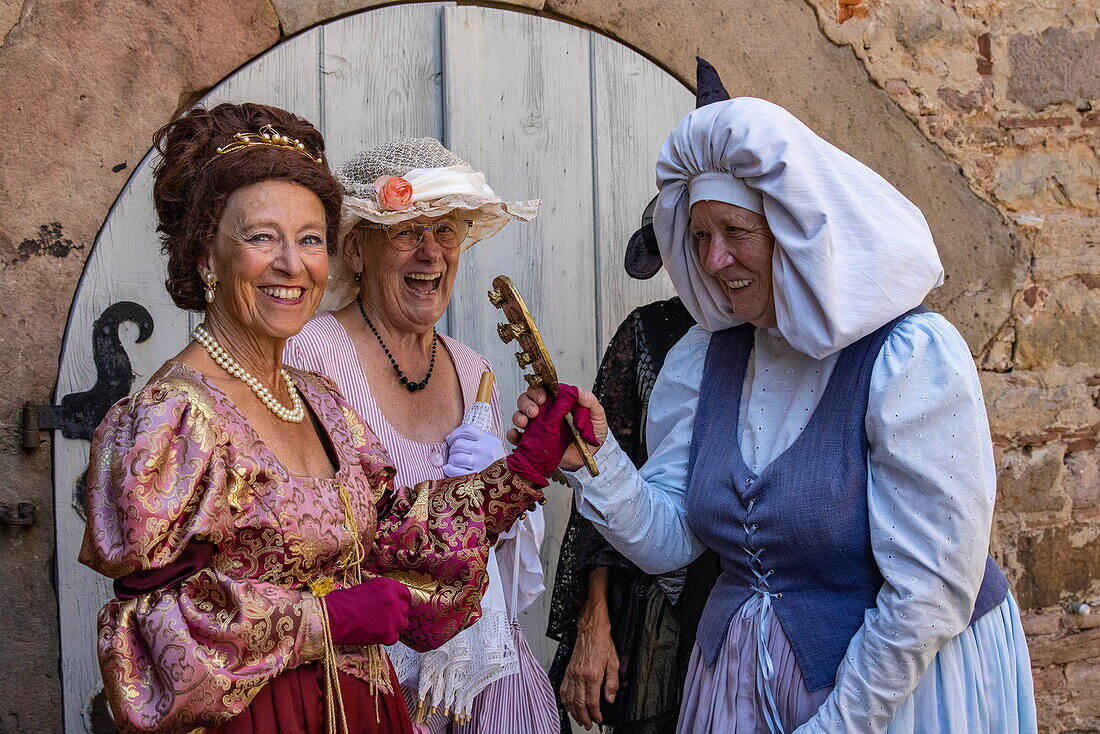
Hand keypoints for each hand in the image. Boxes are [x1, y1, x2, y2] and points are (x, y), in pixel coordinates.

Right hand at [323, 576, 412, 645]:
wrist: (331, 618)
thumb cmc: (341, 603)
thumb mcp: (365, 588)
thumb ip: (381, 593)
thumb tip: (389, 599)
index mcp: (387, 585)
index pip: (405, 593)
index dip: (403, 600)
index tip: (400, 605)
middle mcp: (393, 599)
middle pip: (404, 609)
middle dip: (397, 614)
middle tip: (385, 619)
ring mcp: (392, 617)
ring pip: (402, 624)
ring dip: (393, 625)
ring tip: (378, 627)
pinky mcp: (388, 634)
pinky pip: (394, 637)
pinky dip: (386, 637)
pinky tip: (374, 634)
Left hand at [443, 423, 504, 476]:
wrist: (510, 479)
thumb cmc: (497, 462)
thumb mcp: (493, 445)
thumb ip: (476, 438)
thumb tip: (449, 437)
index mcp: (490, 440)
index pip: (467, 429)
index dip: (455, 433)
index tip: (451, 439)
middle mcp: (486, 450)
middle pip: (458, 443)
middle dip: (452, 448)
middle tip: (454, 453)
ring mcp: (481, 464)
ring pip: (455, 457)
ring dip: (451, 460)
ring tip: (455, 463)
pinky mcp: (475, 478)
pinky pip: (454, 470)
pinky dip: (449, 469)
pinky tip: (450, 469)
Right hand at [507, 385, 607, 472]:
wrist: (589, 459)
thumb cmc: (592, 435)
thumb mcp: (597, 417)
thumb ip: (590, 402)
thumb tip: (578, 392)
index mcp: (559, 403)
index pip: (544, 390)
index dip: (539, 391)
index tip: (543, 399)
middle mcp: (545, 412)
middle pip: (527, 399)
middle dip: (527, 402)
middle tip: (534, 411)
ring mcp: (537, 427)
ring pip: (519, 414)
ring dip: (518, 416)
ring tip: (525, 423)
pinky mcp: (532, 442)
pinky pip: (516, 436)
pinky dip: (512, 434)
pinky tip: (516, 435)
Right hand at [561, 609, 618, 728]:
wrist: (591, 629)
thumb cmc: (602, 642)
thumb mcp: (614, 662)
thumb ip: (612, 683)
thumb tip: (610, 699)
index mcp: (592, 675)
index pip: (592, 702)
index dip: (595, 714)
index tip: (599, 719)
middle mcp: (580, 676)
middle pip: (579, 703)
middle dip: (583, 717)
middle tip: (588, 725)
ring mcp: (572, 673)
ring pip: (569, 699)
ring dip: (573, 712)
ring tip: (578, 719)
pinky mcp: (568, 670)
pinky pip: (563, 688)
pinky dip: (564, 700)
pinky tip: (568, 705)